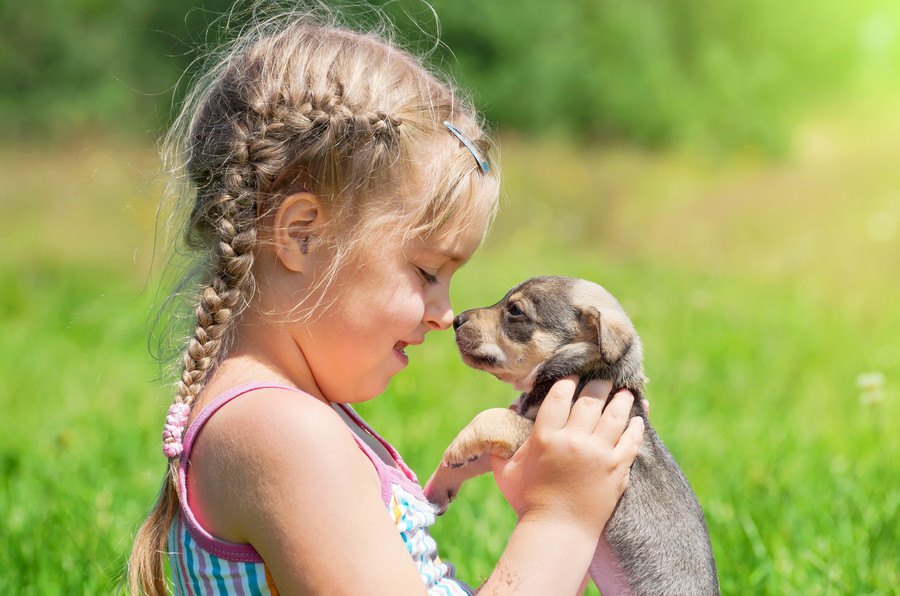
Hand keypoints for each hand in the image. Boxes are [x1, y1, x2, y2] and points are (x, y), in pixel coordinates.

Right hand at [491, 377, 643, 536]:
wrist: (557, 532)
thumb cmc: (527, 502)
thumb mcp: (506, 471)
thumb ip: (503, 444)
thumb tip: (509, 414)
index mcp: (545, 437)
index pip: (560, 396)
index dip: (567, 380)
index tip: (573, 374)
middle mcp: (573, 440)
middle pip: (591, 399)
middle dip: (598, 384)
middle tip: (603, 377)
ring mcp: (598, 454)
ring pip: (615, 414)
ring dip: (620, 399)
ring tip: (624, 391)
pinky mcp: (617, 468)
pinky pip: (631, 440)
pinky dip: (635, 426)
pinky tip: (636, 418)